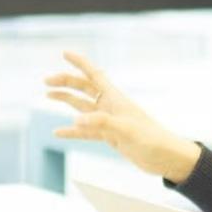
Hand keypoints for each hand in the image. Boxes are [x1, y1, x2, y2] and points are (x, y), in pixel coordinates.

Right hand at [45, 51, 201, 183]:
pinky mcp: (109, 136)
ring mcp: (109, 121)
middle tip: (46, 80)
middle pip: (84, 88)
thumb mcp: (127, 130)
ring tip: (46, 95)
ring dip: (65, 100)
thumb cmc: (152, 140)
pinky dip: (71, 131)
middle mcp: (111, 107)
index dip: (80, 63)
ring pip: (82, 107)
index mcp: (116, 99)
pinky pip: (85, 131)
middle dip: (65, 82)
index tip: (64, 53)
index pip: (94, 75)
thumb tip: (76, 121)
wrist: (166, 158)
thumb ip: (102, 123)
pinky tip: (58, 132)